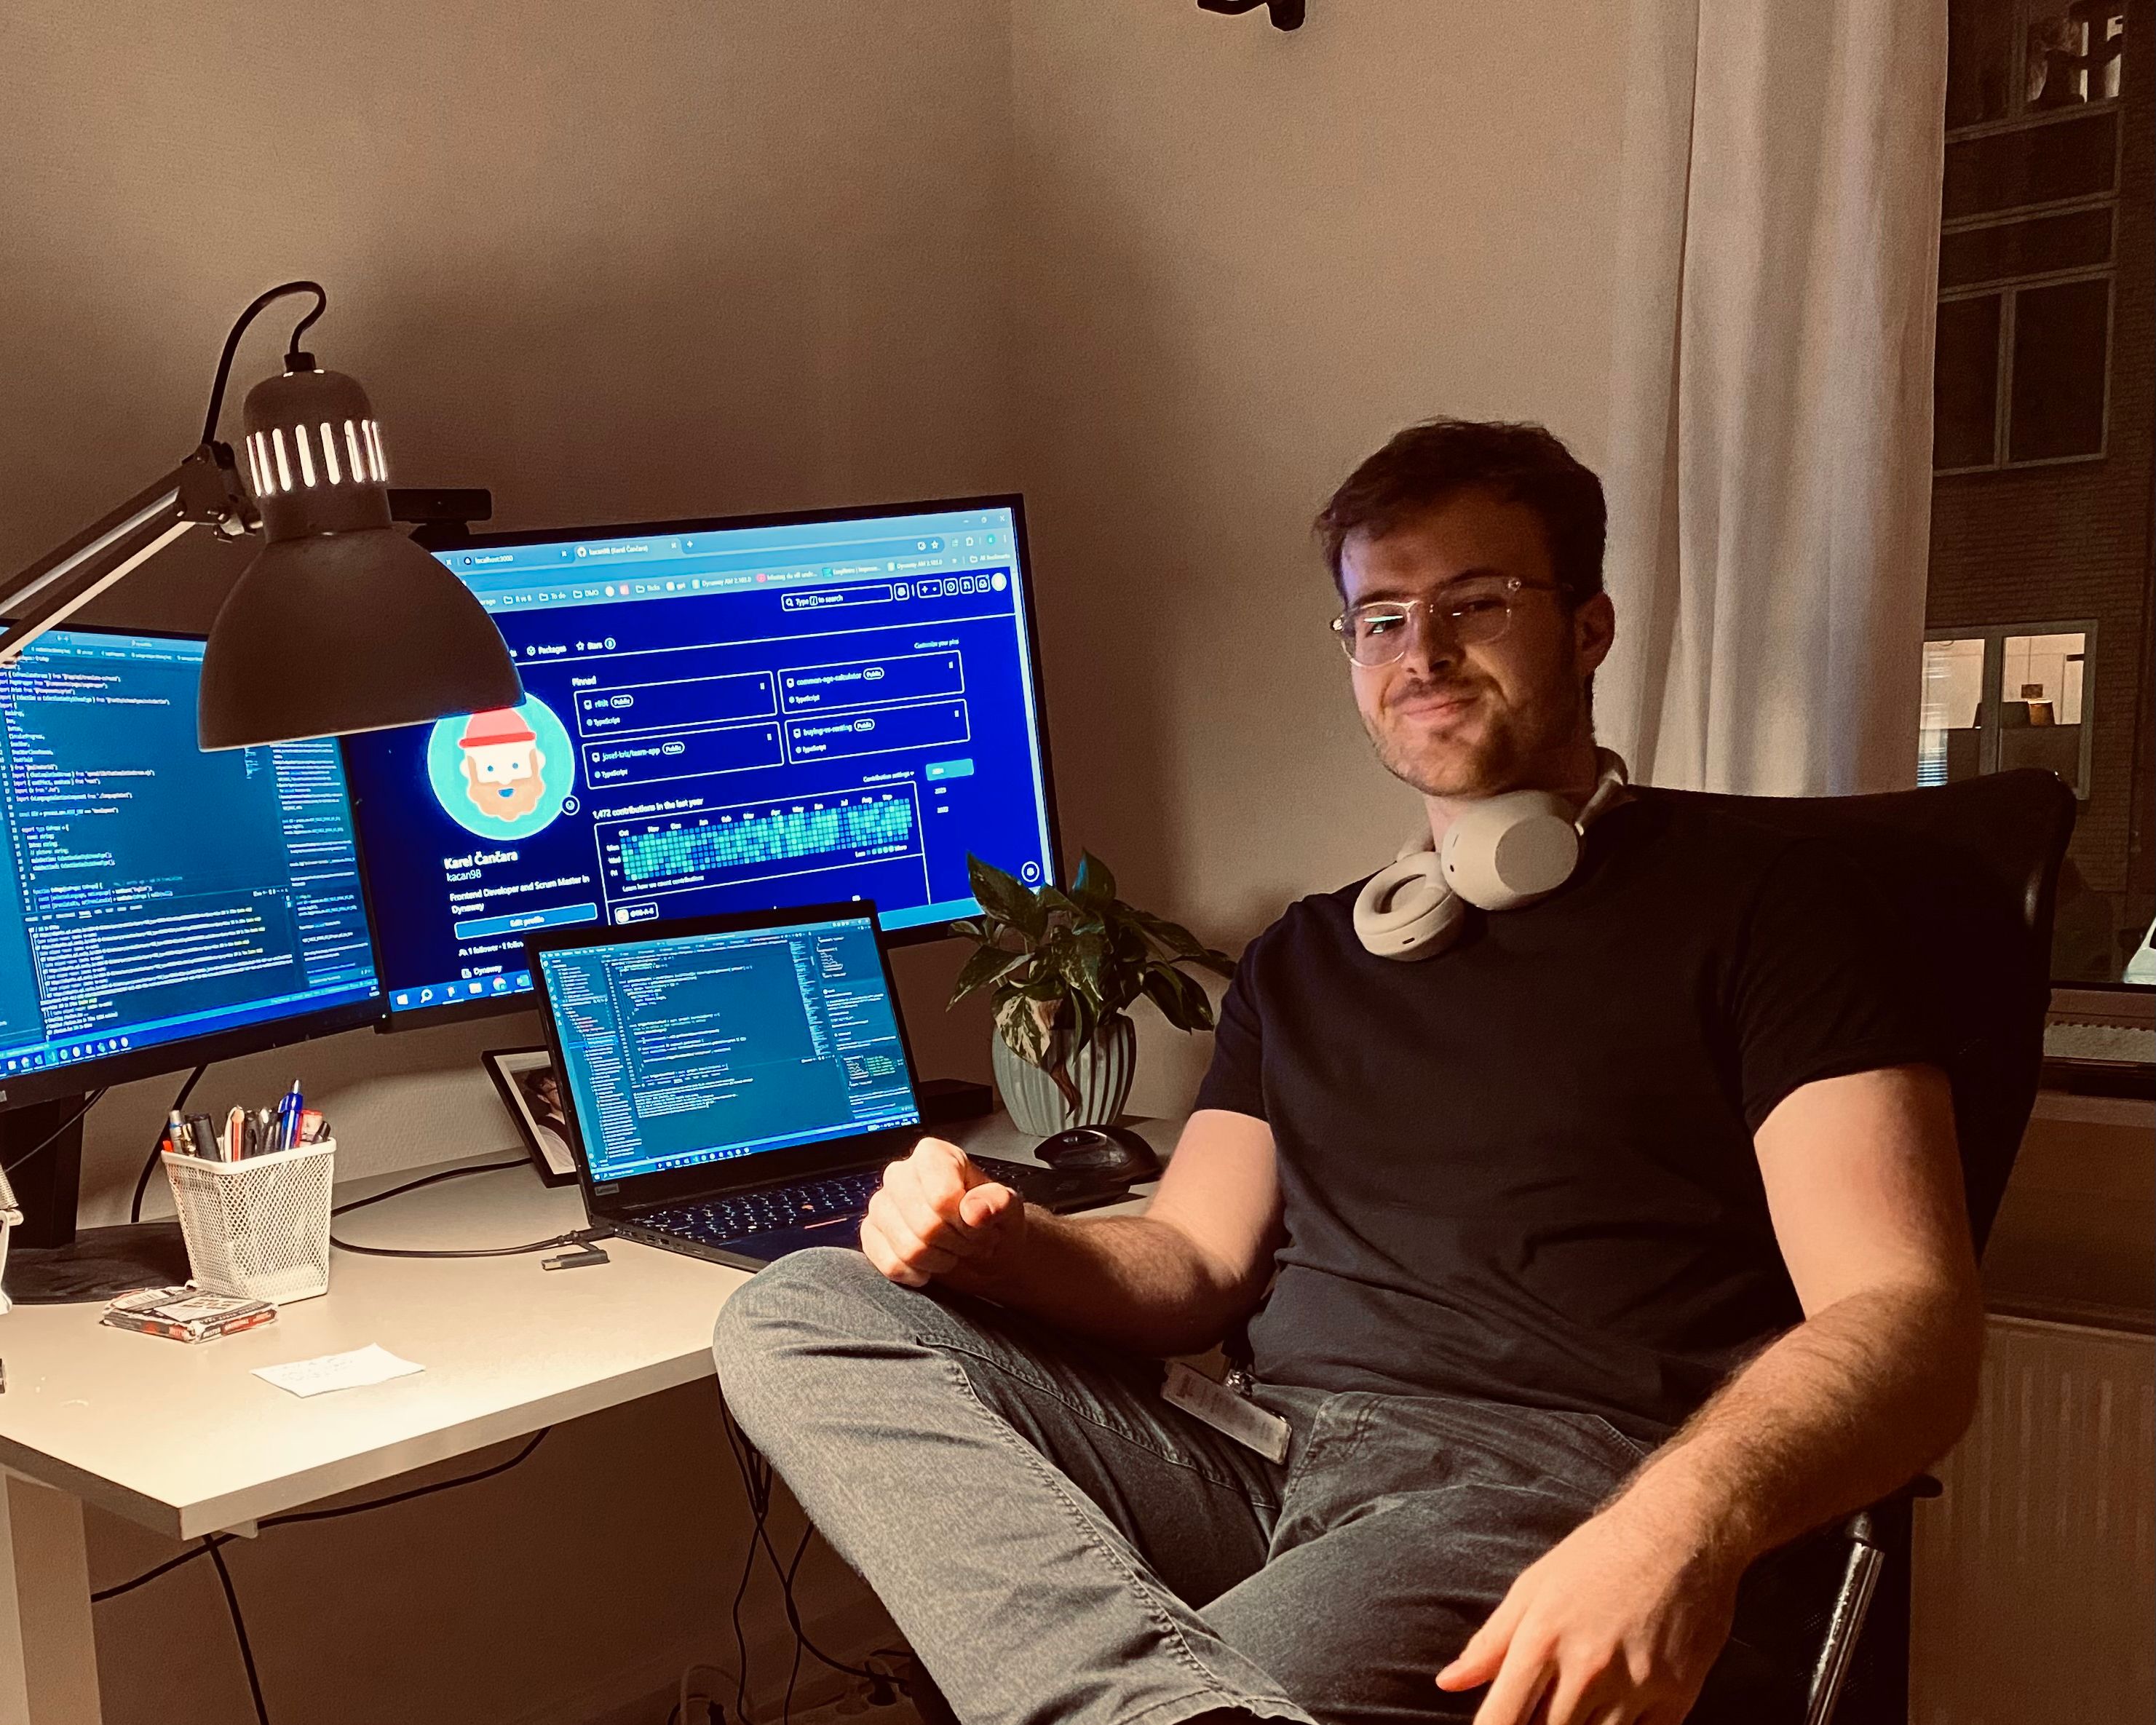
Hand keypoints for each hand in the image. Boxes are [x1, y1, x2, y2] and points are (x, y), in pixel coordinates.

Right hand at [860, 1137, 1025, 1289]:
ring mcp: (881, 1204)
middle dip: (955, 1244)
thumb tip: (973, 1209)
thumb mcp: (1007, 1207)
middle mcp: (901, 1174)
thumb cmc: (990, 1220)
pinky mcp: (871, 1234)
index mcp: (933, 1156)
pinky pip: (889, 1264)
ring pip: (908, 1249)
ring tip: (952, 1249)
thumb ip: (997, 1202)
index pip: (942, 1197)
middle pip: (925, 1226)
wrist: (981, 1246)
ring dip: (939, 1260)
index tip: (977, 1224)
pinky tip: (929, 1263)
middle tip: (968, 1241)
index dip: (965, 1222)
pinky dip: (916, 1273)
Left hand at [1435, 1494, 1743, 1724]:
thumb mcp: (1535, 1586)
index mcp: (1542, 1639)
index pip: (1502, 1720)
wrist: (1682, 1535)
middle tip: (1535, 1710)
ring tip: (1575, 1706)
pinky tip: (1612, 1713)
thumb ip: (1491, 1642)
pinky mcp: (1676, 1698)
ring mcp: (1634, 1687)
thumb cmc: (1600, 1556)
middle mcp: (1586, 1668)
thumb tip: (1448, 1681)